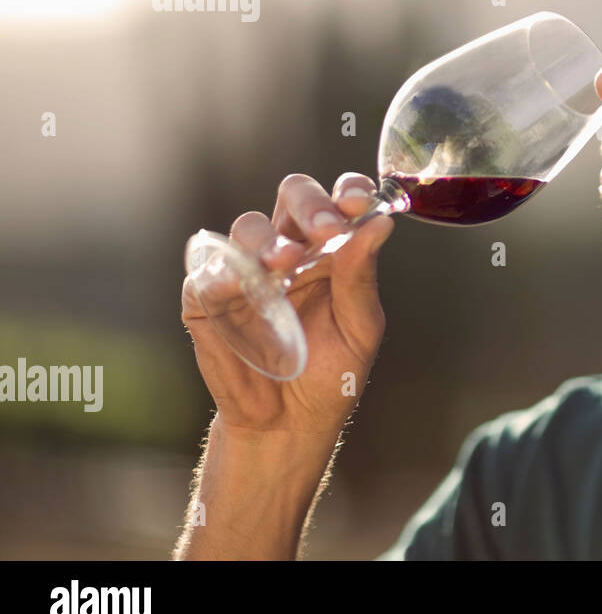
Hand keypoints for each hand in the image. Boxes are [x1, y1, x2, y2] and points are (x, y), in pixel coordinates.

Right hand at [181, 173, 395, 435]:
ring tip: (283, 263)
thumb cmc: (330, 373)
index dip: (348, 190)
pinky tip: (239, 284)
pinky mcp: (208, 297)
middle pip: (292, 195)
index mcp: (331, 250)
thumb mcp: (359, 328)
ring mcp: (246, 270)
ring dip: (266, 238)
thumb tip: (382, 223)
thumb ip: (361, 276)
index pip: (339, 200)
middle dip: (309, 203)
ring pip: (248, 225)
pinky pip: (207, 272)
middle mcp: (289, 249)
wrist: (288, 424)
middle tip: (324, 228)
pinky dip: (222, 272)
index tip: (358, 201)